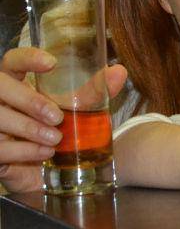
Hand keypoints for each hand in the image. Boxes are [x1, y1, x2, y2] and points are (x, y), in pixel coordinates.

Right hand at [0, 47, 126, 191]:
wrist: (47, 170)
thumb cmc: (58, 128)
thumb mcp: (77, 109)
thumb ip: (95, 91)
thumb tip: (119, 71)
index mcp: (17, 81)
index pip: (13, 60)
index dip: (28, 58)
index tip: (52, 64)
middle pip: (0, 86)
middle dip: (29, 100)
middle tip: (57, 116)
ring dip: (29, 128)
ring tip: (56, 138)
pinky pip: (0, 148)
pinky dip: (24, 151)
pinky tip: (45, 154)